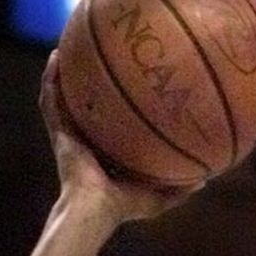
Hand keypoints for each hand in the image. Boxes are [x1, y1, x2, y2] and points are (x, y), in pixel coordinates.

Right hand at [40, 54, 199, 225]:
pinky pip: (51, 101)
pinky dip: (51, 79)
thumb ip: (180, 188)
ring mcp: (70, 136)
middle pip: (88, 106)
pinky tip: (56, 56)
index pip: (112, 125)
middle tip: (99, 57)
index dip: (117, 106)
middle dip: (90, 84)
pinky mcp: (58, 133)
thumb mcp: (160, 197)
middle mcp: (87, 141)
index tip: (129, 84)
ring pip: (65, 98)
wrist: (97, 208)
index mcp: (106, 154)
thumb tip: (205, 181)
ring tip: (69, 47)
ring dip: (66, 74)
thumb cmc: (125, 206)